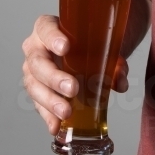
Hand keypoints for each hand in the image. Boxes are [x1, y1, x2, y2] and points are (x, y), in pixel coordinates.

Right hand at [21, 14, 128, 134]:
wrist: (94, 47)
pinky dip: (48, 116)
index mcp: (48, 28)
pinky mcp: (39, 90)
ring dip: (50, 101)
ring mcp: (34, 71)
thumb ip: (115, 61)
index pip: (45, 28)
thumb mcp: (107, 43)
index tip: (65, 47)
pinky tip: (56, 126)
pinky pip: (39, 104)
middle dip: (54, 78)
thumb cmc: (95, 39)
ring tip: (66, 112)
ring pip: (34, 86)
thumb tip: (119, 82)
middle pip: (38, 62)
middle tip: (72, 88)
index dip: (52, 38)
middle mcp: (36, 48)